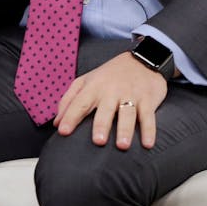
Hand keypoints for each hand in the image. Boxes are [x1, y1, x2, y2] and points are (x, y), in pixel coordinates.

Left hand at [54, 51, 168, 148]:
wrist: (141, 60)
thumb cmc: (108, 75)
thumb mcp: (86, 81)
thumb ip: (69, 100)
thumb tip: (56, 123)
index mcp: (93, 87)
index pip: (79, 103)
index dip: (70, 117)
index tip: (63, 132)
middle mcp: (111, 91)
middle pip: (105, 110)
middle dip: (101, 125)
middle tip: (98, 141)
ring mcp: (131, 94)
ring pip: (127, 113)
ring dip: (125, 130)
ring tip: (122, 145)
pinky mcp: (148, 99)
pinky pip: (148, 116)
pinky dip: (149, 130)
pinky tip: (147, 144)